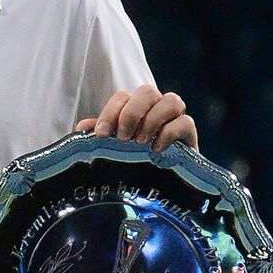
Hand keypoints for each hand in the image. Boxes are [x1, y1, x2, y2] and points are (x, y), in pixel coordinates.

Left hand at [76, 84, 197, 151]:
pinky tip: (156, 149)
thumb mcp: (113, 147)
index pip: (122, 97)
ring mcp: (175, 118)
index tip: (101, 135)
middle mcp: (155, 107)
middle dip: (132, 113)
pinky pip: (185, 122)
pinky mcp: (189, 134)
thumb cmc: (132, 158)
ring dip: (152, 120)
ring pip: (172, 100)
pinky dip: (169, 133)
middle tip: (123, 137)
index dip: (110, 113)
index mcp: (134, 106)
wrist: (160, 181)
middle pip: (147, 91)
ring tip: (141, 142)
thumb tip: (82, 128)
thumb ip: (100, 134)